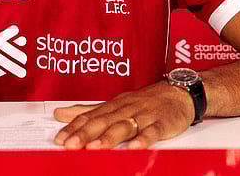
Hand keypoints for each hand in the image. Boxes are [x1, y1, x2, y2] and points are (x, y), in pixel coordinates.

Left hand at [53, 81, 194, 149]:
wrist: (178, 93)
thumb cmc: (145, 101)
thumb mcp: (114, 103)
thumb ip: (88, 111)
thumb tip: (61, 114)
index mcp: (113, 106)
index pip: (90, 116)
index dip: (74, 128)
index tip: (60, 139)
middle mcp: (126, 109)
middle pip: (103, 121)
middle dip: (86, 133)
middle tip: (71, 145)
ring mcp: (144, 116)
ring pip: (125, 126)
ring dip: (109, 137)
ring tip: (95, 148)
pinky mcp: (162, 123)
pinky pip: (152, 131)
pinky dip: (144, 139)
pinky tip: (135, 147)